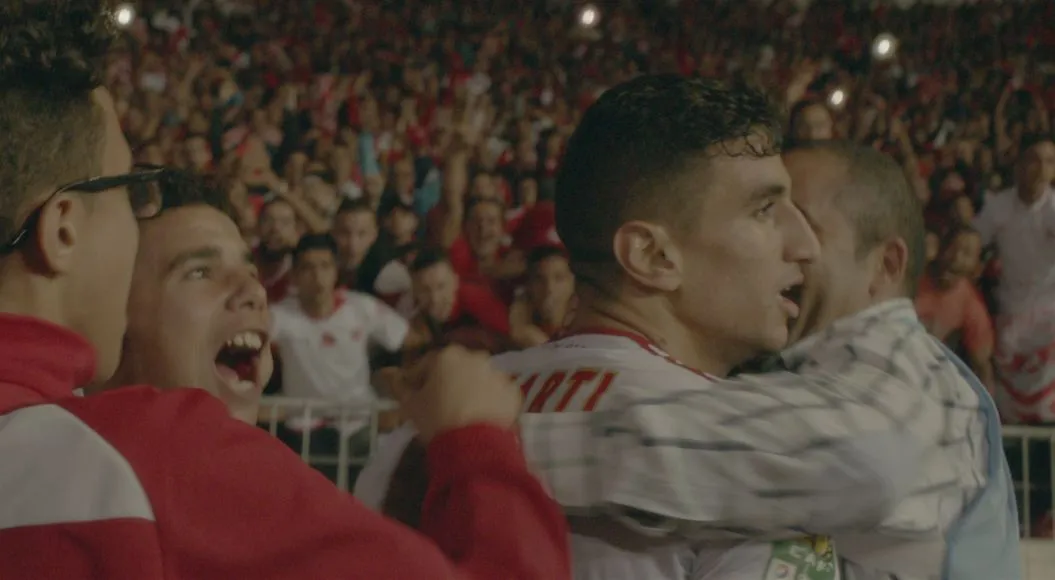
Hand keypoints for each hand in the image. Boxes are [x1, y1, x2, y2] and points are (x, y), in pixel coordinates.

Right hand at [390, 345, 521, 442]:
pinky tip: (483, 418)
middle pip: (457, 367)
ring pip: (479, 379)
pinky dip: (491, 401)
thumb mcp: (410, 406)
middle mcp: (475, 357)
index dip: (419, 379)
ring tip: (464, 412)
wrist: (473, 445)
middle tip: (441, 403)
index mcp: (447, 356)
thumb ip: (402, 389)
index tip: (415, 394)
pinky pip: (497, 394)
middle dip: (449, 381)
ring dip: (472, 389)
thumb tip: (396, 380)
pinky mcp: (512, 392)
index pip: (427, 364)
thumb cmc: (436, 420)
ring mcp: (497, 373)